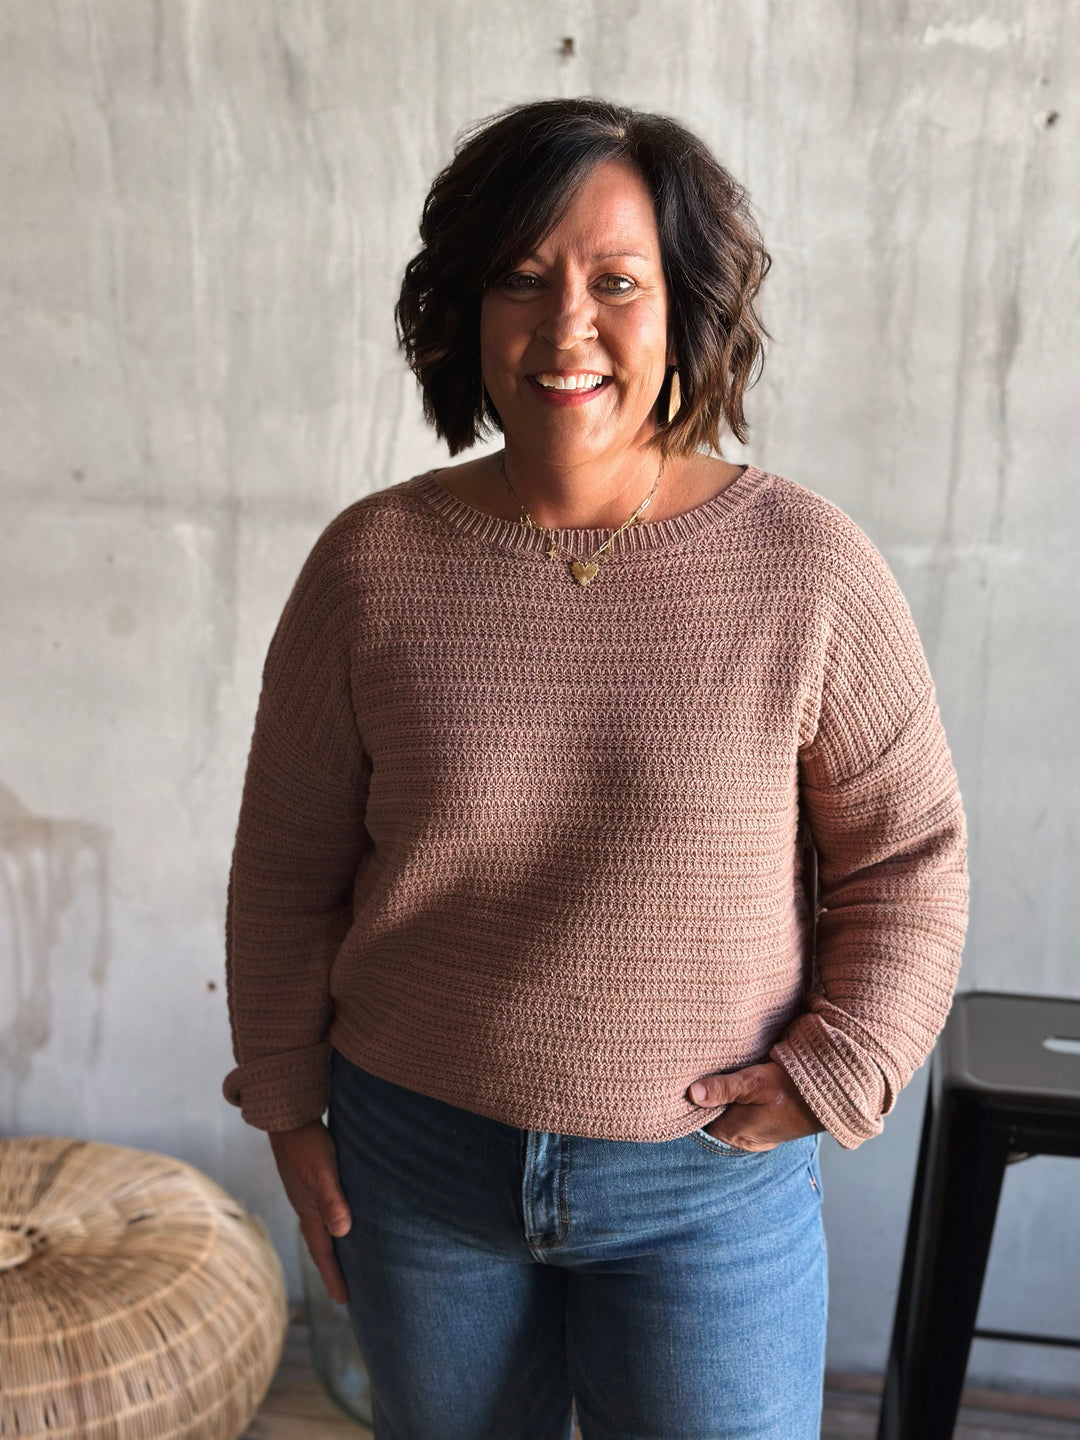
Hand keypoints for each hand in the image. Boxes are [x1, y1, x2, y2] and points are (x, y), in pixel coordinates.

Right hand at [268, 1119, 352, 1303]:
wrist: (288, 1118)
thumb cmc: (308, 1143)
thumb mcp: (323, 1171)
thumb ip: (332, 1199)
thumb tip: (342, 1232)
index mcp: (309, 1211)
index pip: (324, 1252)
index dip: (334, 1276)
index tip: (344, 1301)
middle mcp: (307, 1209)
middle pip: (320, 1247)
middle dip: (332, 1270)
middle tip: (344, 1294)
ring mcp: (306, 1197)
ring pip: (320, 1232)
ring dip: (331, 1251)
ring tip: (343, 1266)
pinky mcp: (310, 1184)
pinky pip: (322, 1216)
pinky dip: (330, 1229)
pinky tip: (339, 1225)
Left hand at [686, 1061, 822, 1151]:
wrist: (828, 1096)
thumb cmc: (790, 1090)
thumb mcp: (753, 1083)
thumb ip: (723, 1089)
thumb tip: (692, 1093)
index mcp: (731, 1132)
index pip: (697, 1117)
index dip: (690, 1099)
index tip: (686, 1078)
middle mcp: (740, 1138)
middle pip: (711, 1116)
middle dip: (707, 1097)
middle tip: (702, 1071)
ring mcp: (754, 1135)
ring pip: (727, 1114)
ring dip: (725, 1097)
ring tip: (721, 1074)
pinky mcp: (766, 1128)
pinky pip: (742, 1114)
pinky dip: (739, 1101)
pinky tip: (740, 1085)